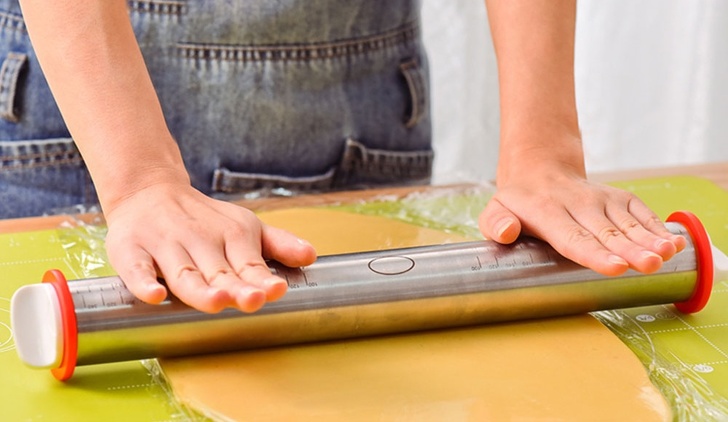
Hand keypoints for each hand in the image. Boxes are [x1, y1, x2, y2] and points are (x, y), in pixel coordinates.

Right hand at [103, 181, 316, 312]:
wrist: (149, 190)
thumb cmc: (204, 219)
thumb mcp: (244, 225)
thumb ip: (277, 244)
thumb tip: (311, 257)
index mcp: (230, 236)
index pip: (249, 263)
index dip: (262, 279)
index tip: (276, 290)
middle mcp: (198, 240)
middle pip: (218, 272)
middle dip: (236, 288)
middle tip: (253, 301)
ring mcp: (164, 245)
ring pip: (182, 273)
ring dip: (199, 288)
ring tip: (216, 301)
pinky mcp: (130, 250)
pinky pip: (136, 269)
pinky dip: (144, 283)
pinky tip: (155, 296)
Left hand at [478, 153, 685, 275]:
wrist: (540, 170)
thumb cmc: (517, 203)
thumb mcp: (494, 211)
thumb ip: (495, 224)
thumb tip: (506, 232)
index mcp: (547, 213)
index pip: (572, 238)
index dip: (594, 254)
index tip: (615, 267)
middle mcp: (578, 204)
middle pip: (606, 233)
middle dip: (630, 250)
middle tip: (650, 265)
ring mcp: (600, 199)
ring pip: (627, 223)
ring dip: (649, 239)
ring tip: (667, 254)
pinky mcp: (618, 197)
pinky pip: (640, 212)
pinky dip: (658, 226)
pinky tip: (674, 242)